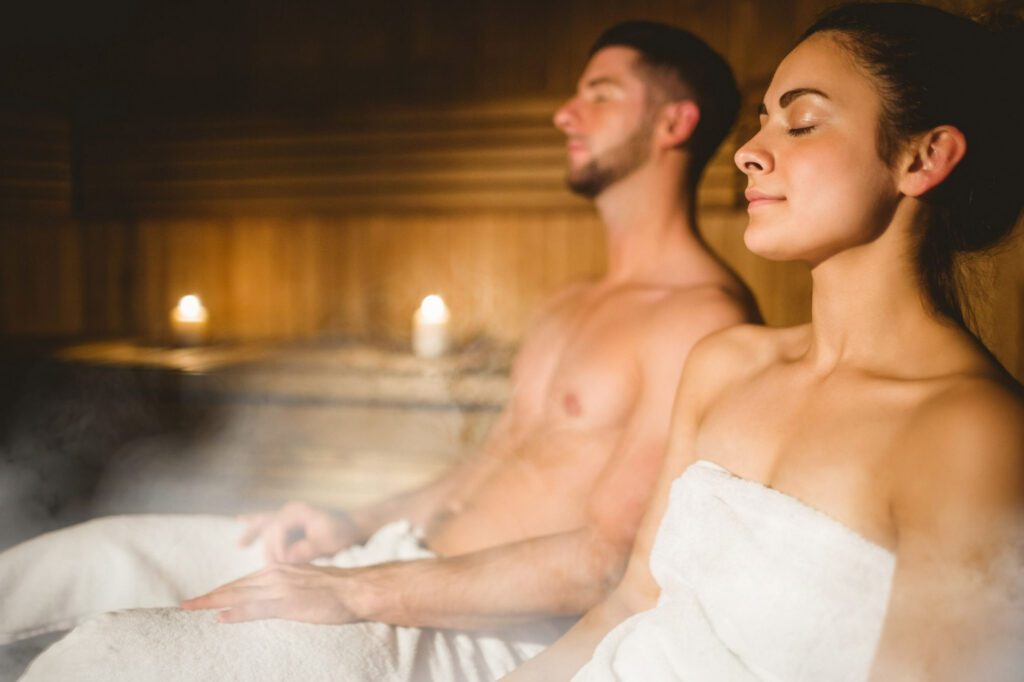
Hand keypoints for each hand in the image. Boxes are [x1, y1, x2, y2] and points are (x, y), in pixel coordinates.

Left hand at [181, 563, 362, 623]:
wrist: (358, 589)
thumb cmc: (336, 590)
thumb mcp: (305, 584)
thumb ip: (285, 589)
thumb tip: (269, 600)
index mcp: (279, 570)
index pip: (241, 582)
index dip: (219, 592)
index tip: (201, 599)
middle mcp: (275, 575)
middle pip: (234, 586)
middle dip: (208, 596)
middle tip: (183, 605)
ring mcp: (281, 588)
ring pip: (239, 594)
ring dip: (212, 602)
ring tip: (190, 609)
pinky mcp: (289, 602)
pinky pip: (257, 608)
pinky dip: (237, 612)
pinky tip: (221, 617)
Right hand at [238, 501, 360, 563]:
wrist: (353, 527)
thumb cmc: (342, 535)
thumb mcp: (328, 543)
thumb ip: (307, 550)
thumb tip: (286, 559)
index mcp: (299, 512)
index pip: (277, 529)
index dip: (277, 548)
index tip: (281, 565)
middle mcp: (290, 510)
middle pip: (267, 526)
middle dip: (264, 546)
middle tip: (266, 567)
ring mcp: (289, 514)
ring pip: (264, 521)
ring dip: (252, 532)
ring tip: (241, 544)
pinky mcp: (290, 522)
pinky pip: (267, 521)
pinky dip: (256, 523)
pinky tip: (240, 520)